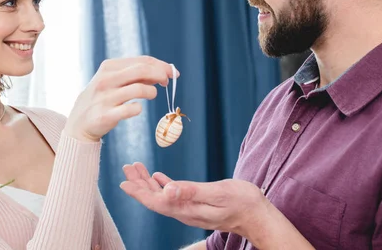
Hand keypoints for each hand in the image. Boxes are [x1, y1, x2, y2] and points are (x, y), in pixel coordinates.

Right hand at [64, 57, 178, 142]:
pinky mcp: (106, 115)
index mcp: (108, 67)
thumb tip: (162, 71)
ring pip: (139, 89)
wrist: (79, 122)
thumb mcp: (112, 80)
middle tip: (166, 82)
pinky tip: (136, 109)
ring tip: (152, 95)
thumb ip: (134, 74)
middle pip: (142, 70)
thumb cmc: (102, 98)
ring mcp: (105, 98)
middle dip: (160, 74)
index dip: (161, 65)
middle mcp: (105, 80)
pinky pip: (131, 109)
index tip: (172, 72)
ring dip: (152, 92)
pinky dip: (138, 108)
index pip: (142, 61)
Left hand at [120, 163, 268, 240]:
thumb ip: (192, 192)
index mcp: (187, 209)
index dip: (138, 192)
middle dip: (138, 184)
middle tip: (127, 167)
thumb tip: (167, 189)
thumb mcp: (217, 193)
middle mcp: (185, 211)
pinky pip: (174, 194)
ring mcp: (190, 208)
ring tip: (136, 168)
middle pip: (155, 199)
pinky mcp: (197, 203)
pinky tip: (157, 177)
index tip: (123, 182)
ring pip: (162, 195)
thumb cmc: (241, 202)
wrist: (258, 215)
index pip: (156, 202)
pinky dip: (162, 183)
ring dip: (147, 182)